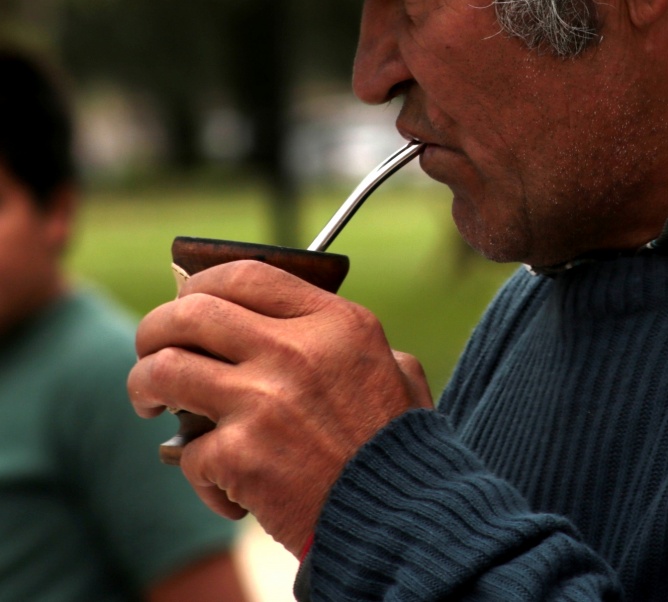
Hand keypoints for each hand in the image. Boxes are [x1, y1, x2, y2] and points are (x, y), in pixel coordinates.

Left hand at [128, 260, 432, 552]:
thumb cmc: (396, 445)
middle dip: (155, 329)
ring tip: (152, 405)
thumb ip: (350, 343)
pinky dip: (198, 471)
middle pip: (189, 313)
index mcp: (336, 324)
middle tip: (153, 352)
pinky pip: (186, 451)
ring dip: (145, 386)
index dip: (202, 284)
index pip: (245, 275)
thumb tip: (298, 328)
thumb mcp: (395, 370)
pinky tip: (226, 486)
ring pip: (164, 370)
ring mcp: (264, 401)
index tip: (187, 303)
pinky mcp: (240, 454)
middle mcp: (296, 351)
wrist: (398, 516)